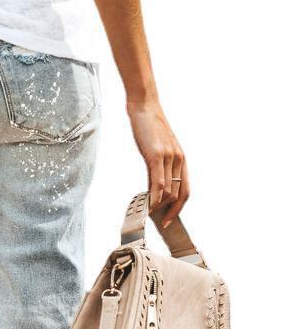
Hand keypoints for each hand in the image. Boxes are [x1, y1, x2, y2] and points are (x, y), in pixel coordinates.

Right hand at [127, 100, 188, 227]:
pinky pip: (159, 182)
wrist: (144, 107)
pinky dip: (155, 197)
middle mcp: (179, 160)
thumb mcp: (157, 149)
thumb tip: (154, 189)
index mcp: (181, 160)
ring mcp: (169, 158)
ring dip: (159, 206)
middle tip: (157, 220)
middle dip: (169, 210)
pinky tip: (148, 204)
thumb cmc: (148, 128)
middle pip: (178, 194)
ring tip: (149, 213)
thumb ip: (158, 168)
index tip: (169, 220)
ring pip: (169, 190)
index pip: (185, 190)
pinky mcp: (157, 156)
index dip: (179, 208)